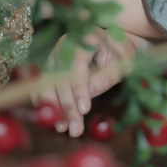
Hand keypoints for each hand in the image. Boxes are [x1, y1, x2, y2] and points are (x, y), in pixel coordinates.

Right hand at [38, 28, 153, 136]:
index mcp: (85, 36)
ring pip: (47, 83)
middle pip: (59, 77)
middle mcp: (65, 44)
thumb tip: (90, 92)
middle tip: (75, 130)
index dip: (79, 90)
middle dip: (66, 106)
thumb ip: (107, 75)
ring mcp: (55, 54)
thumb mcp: (123, 62)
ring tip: (63, 128)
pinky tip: (51, 118)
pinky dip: (45, 103)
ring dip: (53, 108)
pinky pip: (43, 86)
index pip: (77, 66)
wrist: (114, 43)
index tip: (84, 110)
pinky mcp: (51, 66)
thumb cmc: (121, 52)